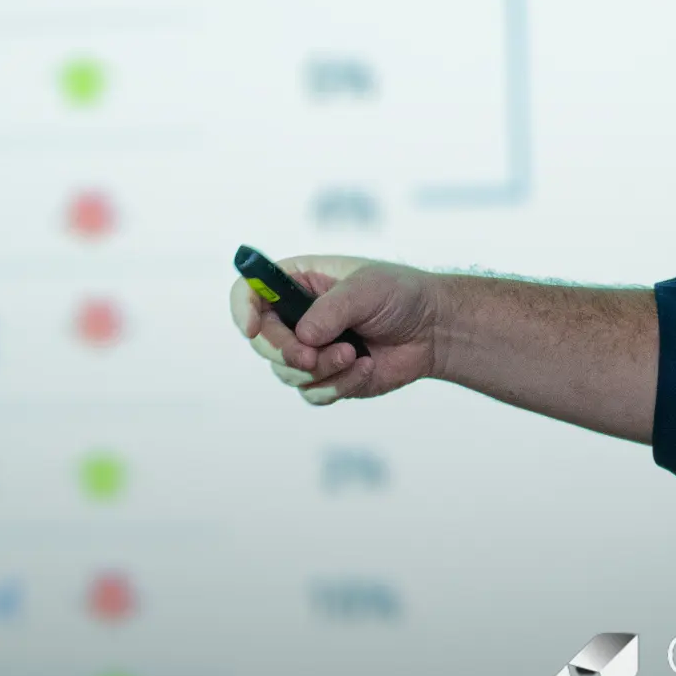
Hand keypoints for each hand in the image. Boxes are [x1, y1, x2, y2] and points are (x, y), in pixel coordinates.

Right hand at [225, 255, 440, 404]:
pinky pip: (314, 393)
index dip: (243, 310)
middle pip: (262, 342)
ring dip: (322, 370)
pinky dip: (340, 385)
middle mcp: (295, 316)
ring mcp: (308, 349)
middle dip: (287, 353)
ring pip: (287, 373)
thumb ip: (332, 310)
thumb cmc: (400, 295)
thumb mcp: (367, 289)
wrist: (432, 329)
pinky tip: (367, 368)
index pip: (249, 292)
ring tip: (356, 355)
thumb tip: (304, 337)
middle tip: (313, 356)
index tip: (252, 328)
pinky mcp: (325, 378)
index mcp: (297, 282)